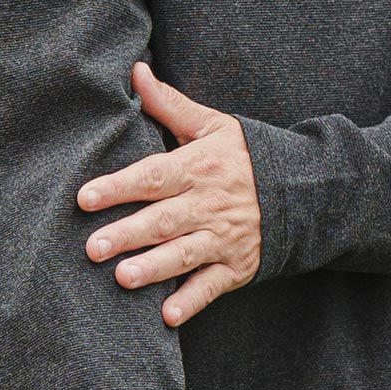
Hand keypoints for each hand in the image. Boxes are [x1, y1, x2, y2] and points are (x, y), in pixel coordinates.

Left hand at [78, 59, 262, 325]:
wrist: (305, 190)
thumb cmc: (246, 156)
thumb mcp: (213, 125)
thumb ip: (169, 105)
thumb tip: (135, 72)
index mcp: (199, 167)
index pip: (153, 177)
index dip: (119, 187)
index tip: (85, 198)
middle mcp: (210, 204)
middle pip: (162, 220)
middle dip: (127, 234)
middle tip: (92, 248)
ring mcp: (224, 238)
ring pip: (184, 254)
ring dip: (153, 268)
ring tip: (122, 278)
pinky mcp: (237, 266)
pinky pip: (212, 286)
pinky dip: (191, 301)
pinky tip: (167, 316)